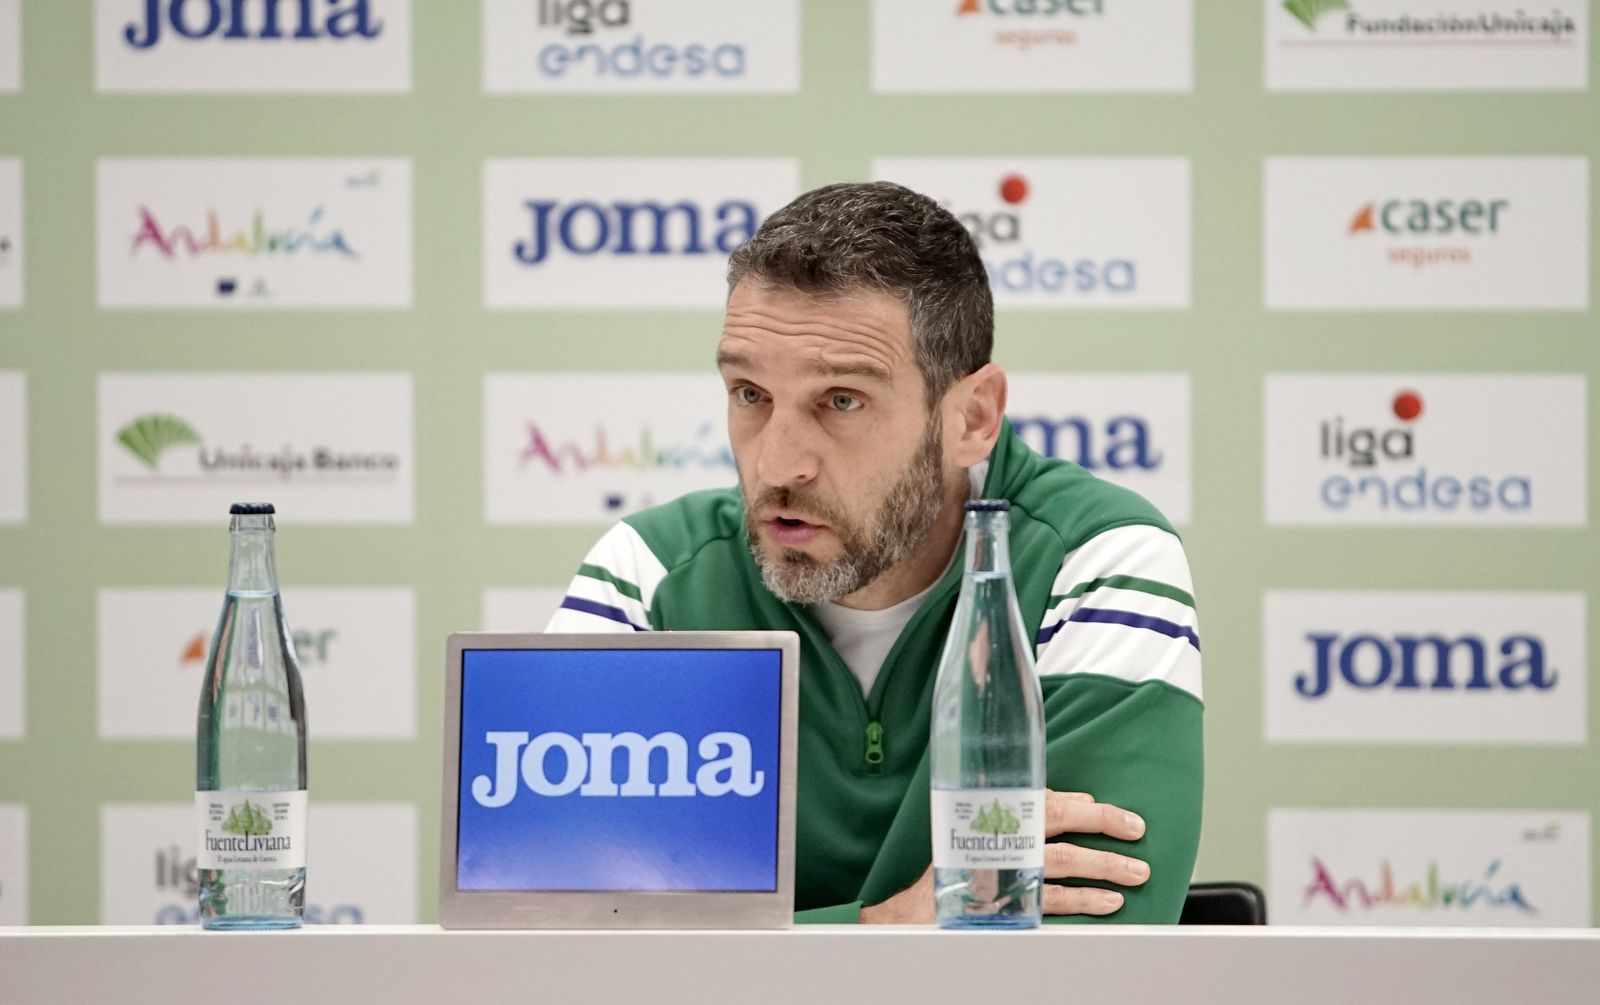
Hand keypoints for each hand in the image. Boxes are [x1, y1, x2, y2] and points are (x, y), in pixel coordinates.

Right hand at [859, 789, 1147, 923]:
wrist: (923, 906)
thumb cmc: (964, 858)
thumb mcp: (994, 820)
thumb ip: (1036, 806)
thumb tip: (1082, 800)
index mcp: (1001, 814)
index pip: (1052, 803)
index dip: (1091, 809)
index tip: (1122, 817)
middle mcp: (1004, 840)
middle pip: (1061, 830)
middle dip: (1104, 831)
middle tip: (1137, 835)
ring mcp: (1008, 873)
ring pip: (1064, 866)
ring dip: (1104, 870)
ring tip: (1134, 874)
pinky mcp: (1010, 903)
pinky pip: (1054, 902)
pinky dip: (1084, 901)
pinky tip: (1108, 903)